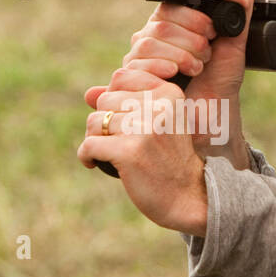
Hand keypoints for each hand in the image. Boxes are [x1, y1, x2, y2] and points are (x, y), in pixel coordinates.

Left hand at [76, 70, 208, 234]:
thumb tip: (88, 93)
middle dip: (104, 122)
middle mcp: (159, 106)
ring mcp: (145, 128)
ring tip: (108, 154)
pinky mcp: (130, 151)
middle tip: (115, 142)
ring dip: (94, 140)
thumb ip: (128, 103)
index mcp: (169, 93)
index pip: (120, 77)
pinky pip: (89, 144)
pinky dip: (86, 156)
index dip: (113, 100)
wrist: (189, 198)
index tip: (123, 122)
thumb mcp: (160, 123)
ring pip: (95, 122)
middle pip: (105, 100)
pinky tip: (93, 163)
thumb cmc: (170, 161)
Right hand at [85, 0, 254, 160]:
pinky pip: (135, 68)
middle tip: (205, 57)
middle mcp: (150, 41)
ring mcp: (138, 62)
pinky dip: (159, 70)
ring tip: (195, 70)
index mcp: (171, 27)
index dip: (192, 19)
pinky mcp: (131, 84)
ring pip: (146, 45)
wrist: (214, 118)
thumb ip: (239, 7)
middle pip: (158, 26)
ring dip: (178, 57)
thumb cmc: (220, 84)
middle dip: (189, 41)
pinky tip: (173, 78)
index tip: (212, 34)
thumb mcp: (235, 43)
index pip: (169, 7)